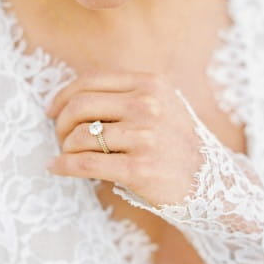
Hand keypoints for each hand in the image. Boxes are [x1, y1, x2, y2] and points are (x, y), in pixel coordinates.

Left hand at [45, 68, 203, 206]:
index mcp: (151, 85)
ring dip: (65, 148)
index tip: (53, 111)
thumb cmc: (176, 145)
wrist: (210, 182)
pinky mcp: (138, 168)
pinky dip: (64, 166)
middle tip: (60, 137)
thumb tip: (72, 100)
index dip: (63, 95)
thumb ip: (127, 96)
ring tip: (68, 155)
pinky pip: (84, 164)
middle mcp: (148, 105)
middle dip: (61, 123)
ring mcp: (144, 136)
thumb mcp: (162, 106)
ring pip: (80, 136)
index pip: (91, 80)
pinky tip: (57, 168)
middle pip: (80, 105)